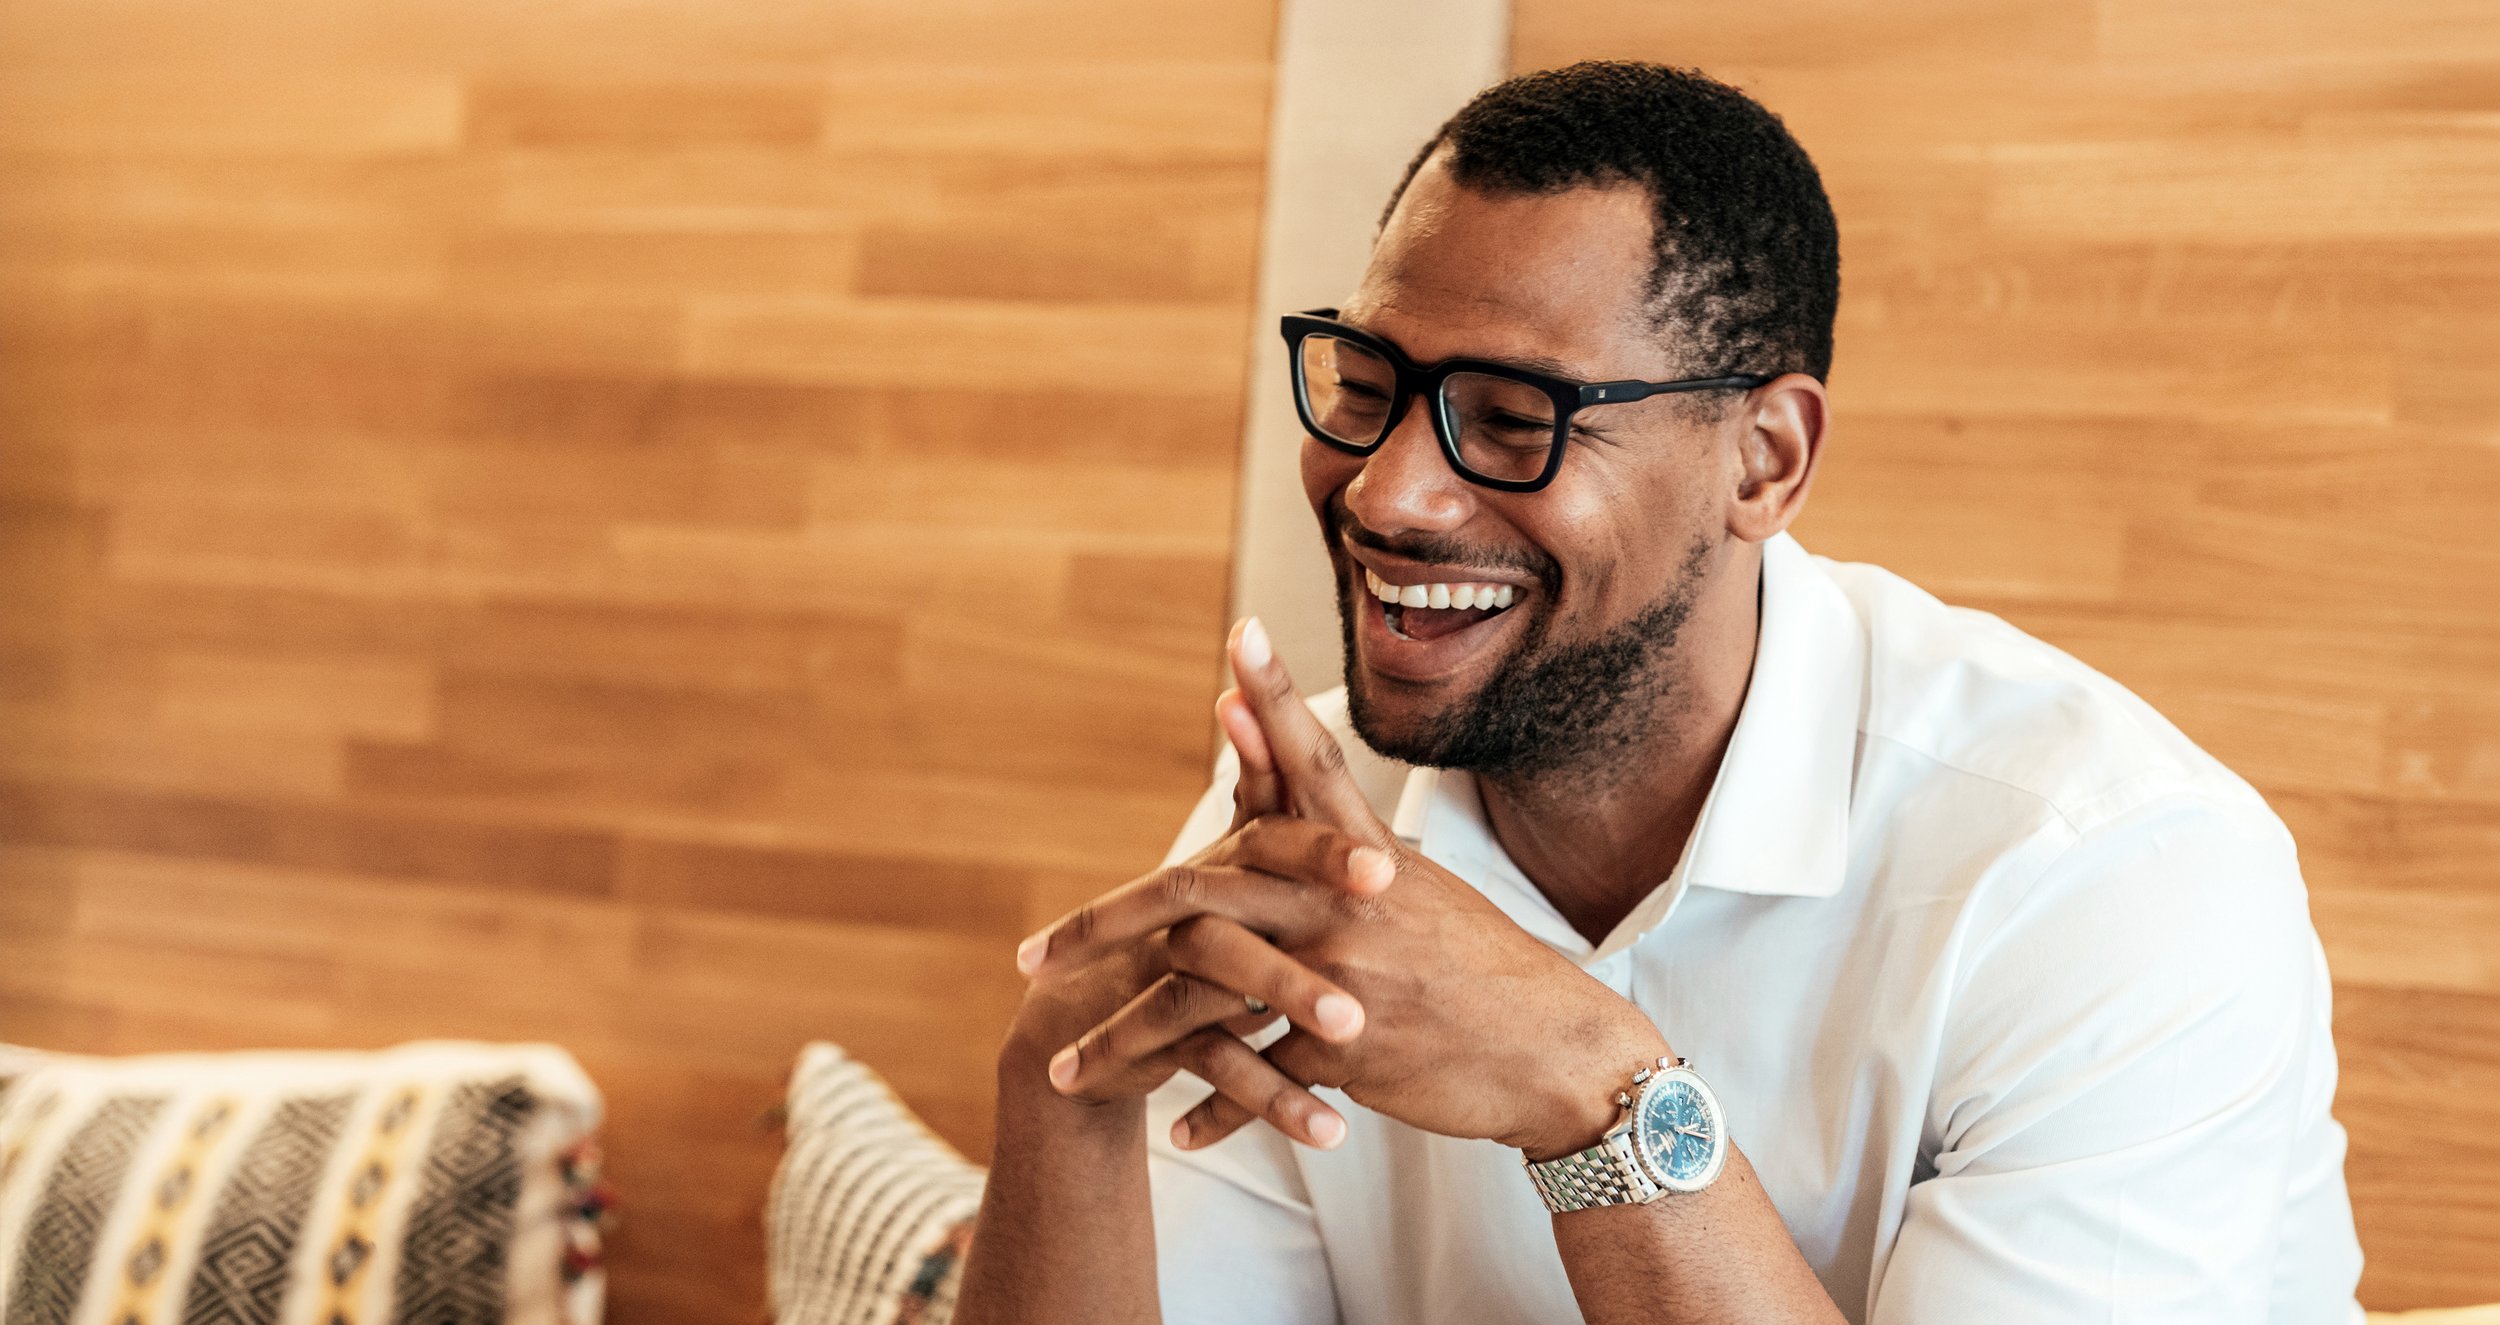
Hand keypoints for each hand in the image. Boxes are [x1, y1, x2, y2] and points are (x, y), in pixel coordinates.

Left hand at [1029, 618, 1672, 1160]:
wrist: (1558, 1053)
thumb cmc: (1482, 968)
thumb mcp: (1418, 891)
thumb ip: (1341, 843)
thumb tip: (1285, 756)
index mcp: (1365, 859)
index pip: (1311, 761)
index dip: (1276, 697)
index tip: (1237, 637)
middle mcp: (1345, 905)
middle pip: (1196, 896)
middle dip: (1100, 927)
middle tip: (1028, 958)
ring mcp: (1342, 978)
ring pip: (1203, 1004)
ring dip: (1127, 1044)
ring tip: (1067, 1072)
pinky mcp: (1349, 1053)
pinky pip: (1255, 1079)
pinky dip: (1212, 1108)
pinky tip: (1172, 1129)